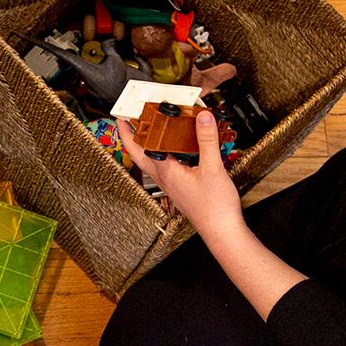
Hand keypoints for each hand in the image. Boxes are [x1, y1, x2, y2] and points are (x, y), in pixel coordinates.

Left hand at [119, 109, 241, 233]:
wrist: (222, 230)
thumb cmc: (215, 207)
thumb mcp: (213, 168)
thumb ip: (207, 140)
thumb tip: (203, 117)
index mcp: (166, 172)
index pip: (141, 147)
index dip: (130, 130)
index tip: (124, 115)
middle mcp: (164, 179)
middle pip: (139, 155)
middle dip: (131, 137)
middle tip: (127, 122)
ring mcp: (171, 185)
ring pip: (151, 162)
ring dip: (146, 146)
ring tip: (148, 131)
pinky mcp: (179, 189)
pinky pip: (165, 167)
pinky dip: (163, 154)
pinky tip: (174, 150)